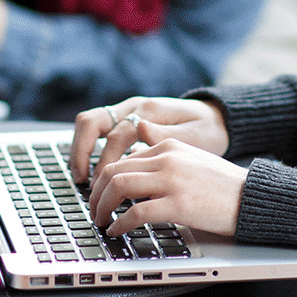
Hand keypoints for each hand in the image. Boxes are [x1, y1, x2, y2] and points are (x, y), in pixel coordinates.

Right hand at [69, 96, 229, 183]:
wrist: (216, 118)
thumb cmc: (207, 130)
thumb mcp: (195, 136)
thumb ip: (166, 134)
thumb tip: (140, 129)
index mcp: (150, 111)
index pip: (116, 136)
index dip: (105, 163)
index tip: (101, 189)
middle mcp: (134, 107)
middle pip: (92, 121)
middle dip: (81, 152)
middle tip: (81, 181)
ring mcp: (128, 110)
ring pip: (90, 122)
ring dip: (80, 149)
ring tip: (81, 178)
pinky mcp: (127, 118)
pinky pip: (99, 128)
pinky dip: (89, 147)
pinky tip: (91, 170)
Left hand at [89, 134, 246, 237]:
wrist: (250, 196)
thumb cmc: (221, 184)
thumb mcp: (190, 159)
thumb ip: (163, 157)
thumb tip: (136, 150)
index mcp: (168, 146)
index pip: (122, 159)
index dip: (103, 181)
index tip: (100, 197)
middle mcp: (167, 158)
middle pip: (113, 170)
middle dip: (96, 194)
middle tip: (94, 211)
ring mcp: (172, 180)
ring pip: (118, 187)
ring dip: (102, 207)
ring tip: (101, 221)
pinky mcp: (178, 203)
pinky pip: (136, 213)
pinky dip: (119, 224)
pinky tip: (117, 231)